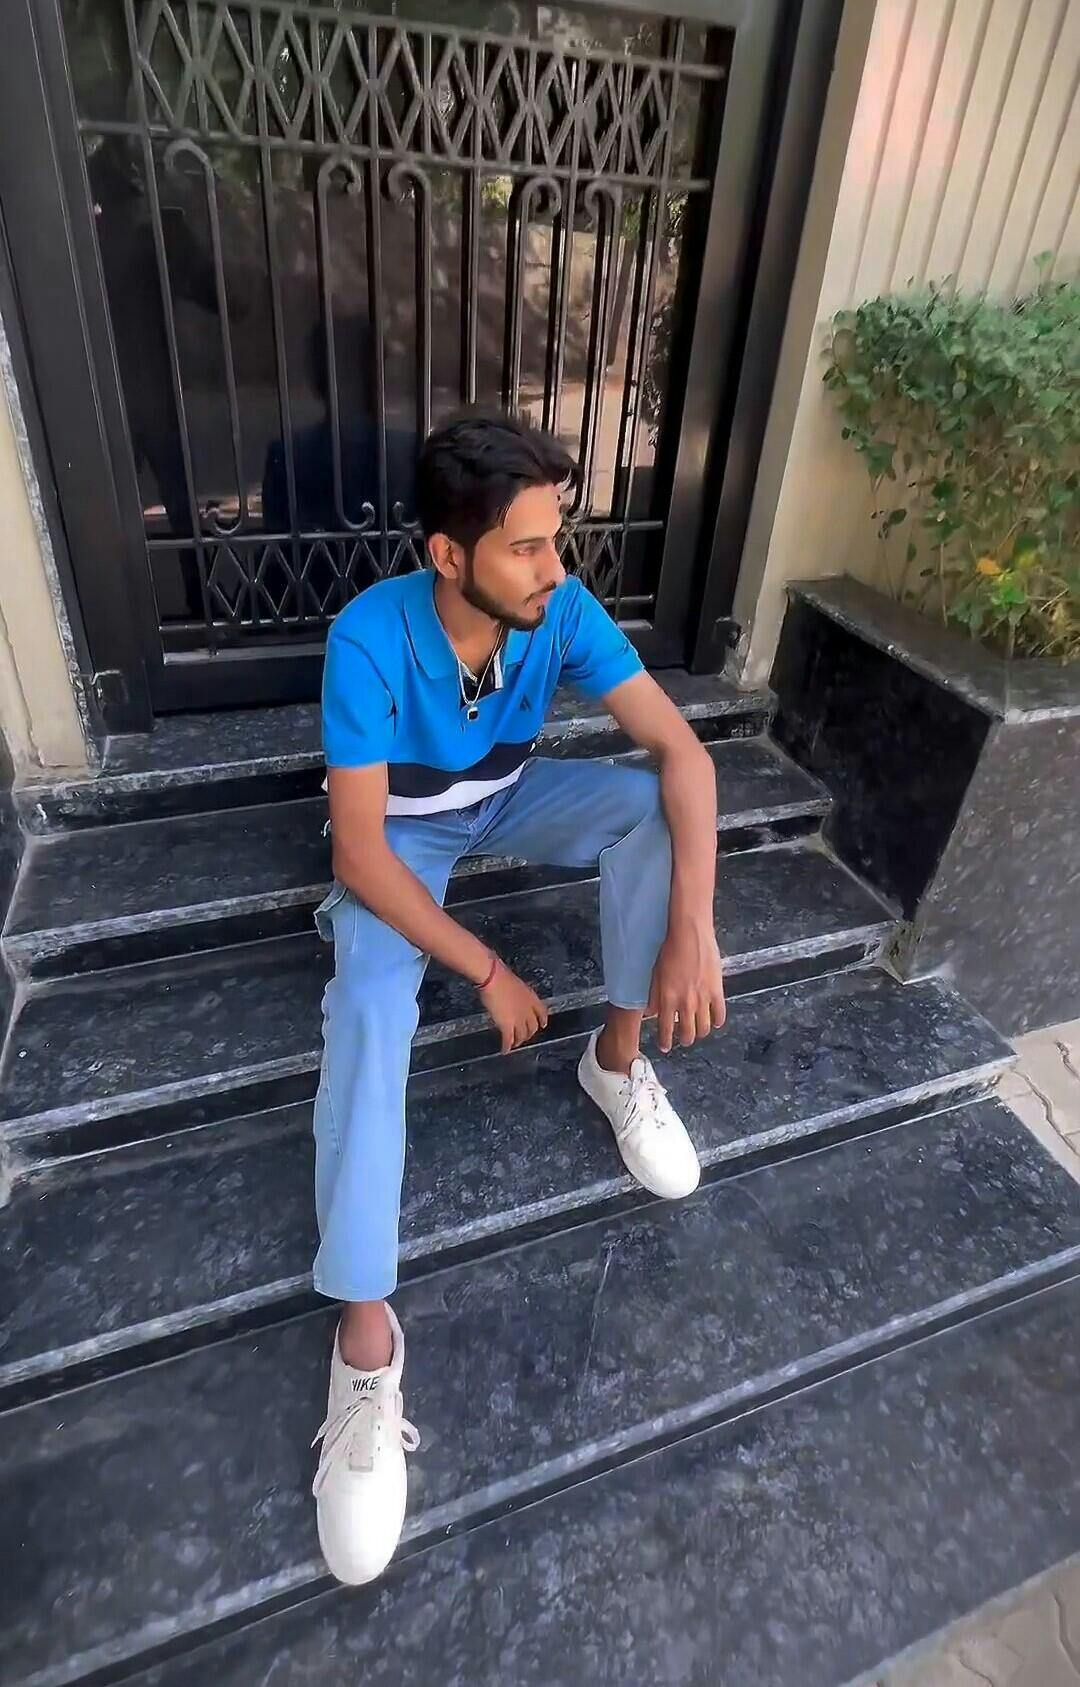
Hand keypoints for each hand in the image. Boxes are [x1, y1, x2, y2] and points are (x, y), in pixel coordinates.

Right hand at [478, 960, 548, 1053]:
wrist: (494, 978)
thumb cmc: (500, 976)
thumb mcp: (514, 984)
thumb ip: (516, 993)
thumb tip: (510, 994)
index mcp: (531, 997)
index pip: (542, 1011)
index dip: (542, 1019)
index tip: (543, 1025)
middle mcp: (528, 1010)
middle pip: (532, 1026)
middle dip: (529, 1033)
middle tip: (524, 1037)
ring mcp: (518, 1019)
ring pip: (522, 1035)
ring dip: (518, 1041)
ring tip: (515, 1044)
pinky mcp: (507, 1025)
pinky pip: (508, 1039)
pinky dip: (507, 1046)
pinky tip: (505, 1050)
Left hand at [647, 917, 725, 1053]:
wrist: (689, 935)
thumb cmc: (669, 950)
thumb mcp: (655, 975)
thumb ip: (654, 997)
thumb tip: (650, 1012)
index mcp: (667, 1000)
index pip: (665, 1030)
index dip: (665, 1041)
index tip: (665, 1046)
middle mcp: (685, 1004)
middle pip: (687, 1034)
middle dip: (684, 1040)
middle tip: (683, 1040)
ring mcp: (702, 999)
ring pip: (704, 1028)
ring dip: (700, 1033)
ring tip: (698, 1031)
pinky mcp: (717, 991)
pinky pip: (719, 1014)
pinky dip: (717, 1021)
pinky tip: (714, 1022)